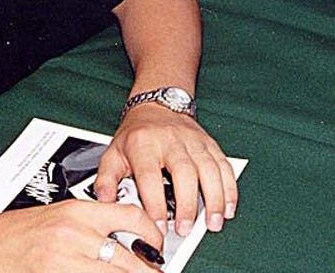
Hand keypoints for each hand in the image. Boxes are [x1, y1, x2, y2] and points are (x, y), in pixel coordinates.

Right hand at [0, 199, 163, 271]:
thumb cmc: (16, 232)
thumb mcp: (59, 217)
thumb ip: (92, 225)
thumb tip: (128, 240)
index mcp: (78, 212)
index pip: (132, 217)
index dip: (152, 234)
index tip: (158, 245)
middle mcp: (74, 235)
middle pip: (130, 260)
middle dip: (148, 271)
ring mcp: (64, 260)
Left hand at [95, 104, 237, 238]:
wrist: (157, 105)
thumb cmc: (136, 135)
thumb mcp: (113, 153)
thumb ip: (106, 180)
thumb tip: (105, 203)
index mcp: (143, 144)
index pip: (150, 176)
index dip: (155, 203)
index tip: (158, 227)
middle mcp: (171, 140)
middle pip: (184, 172)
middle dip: (187, 204)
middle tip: (185, 229)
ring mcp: (193, 141)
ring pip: (209, 169)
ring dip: (214, 198)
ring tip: (213, 224)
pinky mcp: (209, 143)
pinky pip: (224, 165)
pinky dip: (229, 187)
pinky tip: (228, 207)